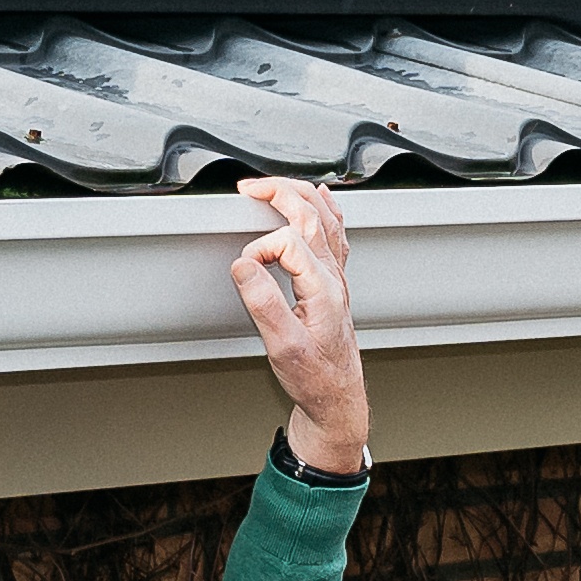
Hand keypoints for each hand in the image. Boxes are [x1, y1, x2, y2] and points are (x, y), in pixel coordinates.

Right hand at [227, 177, 369, 476]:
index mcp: (323, 287)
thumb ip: (263, 302)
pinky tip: (320, 197)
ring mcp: (337, 276)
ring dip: (298, 193)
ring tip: (272, 185)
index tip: (243, 270)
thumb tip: (243, 265)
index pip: (288, 243)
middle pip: (311, 214)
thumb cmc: (313, 376)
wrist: (337, 395)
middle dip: (279, 192)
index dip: (258, 250)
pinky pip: (334, 231)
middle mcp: (334, 276)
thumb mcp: (282, 345)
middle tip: (249, 187)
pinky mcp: (335, 281)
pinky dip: (324, 207)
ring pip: (325, 217)